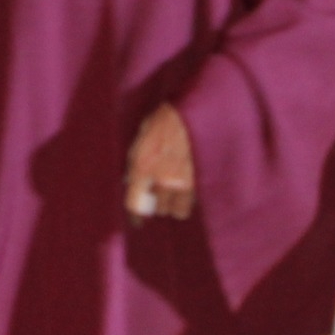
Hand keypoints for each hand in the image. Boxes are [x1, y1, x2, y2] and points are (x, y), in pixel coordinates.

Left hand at [125, 103, 194, 220]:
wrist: (195, 111)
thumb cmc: (165, 119)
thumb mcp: (142, 138)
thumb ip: (135, 162)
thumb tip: (131, 181)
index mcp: (143, 167)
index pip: (136, 205)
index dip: (136, 218)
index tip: (138, 223)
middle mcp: (163, 180)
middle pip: (159, 210)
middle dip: (158, 202)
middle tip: (160, 192)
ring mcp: (184, 183)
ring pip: (179, 210)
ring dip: (176, 202)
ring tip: (176, 189)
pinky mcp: (202, 182)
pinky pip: (194, 202)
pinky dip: (192, 197)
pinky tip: (190, 184)